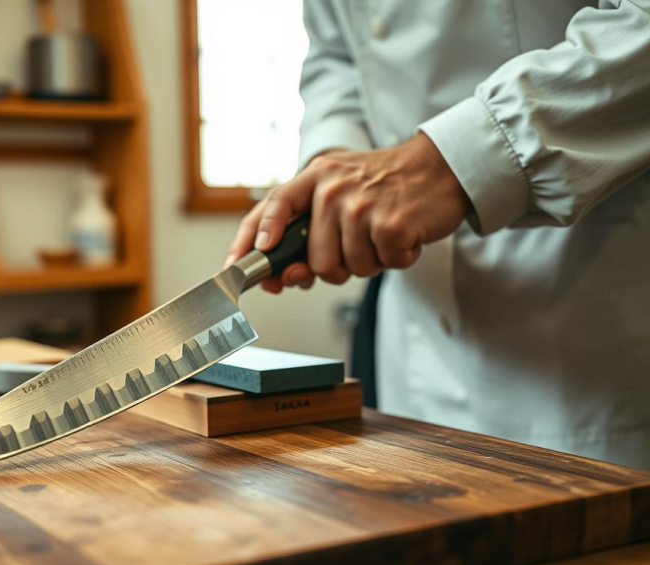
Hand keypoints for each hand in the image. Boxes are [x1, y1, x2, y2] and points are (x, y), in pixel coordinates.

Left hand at [225, 133, 471, 293]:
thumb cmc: (387, 185)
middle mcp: (334, 188)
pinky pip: (383, 265)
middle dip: (337, 267)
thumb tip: (286, 276)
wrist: (441, 168)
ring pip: (348, 269)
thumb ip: (310, 225)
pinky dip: (398, 259)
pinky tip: (404, 236)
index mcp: (317, 176)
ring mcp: (362, 206)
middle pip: (316, 260)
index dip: (254, 235)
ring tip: (383, 234)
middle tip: (358, 247)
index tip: (241, 260)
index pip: (274, 204)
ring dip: (370, 262)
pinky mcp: (391, 224)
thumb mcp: (342, 186)